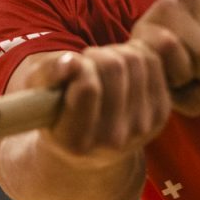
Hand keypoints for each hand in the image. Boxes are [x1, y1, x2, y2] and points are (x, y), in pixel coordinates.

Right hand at [30, 44, 174, 163]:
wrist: (93, 148)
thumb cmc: (58, 114)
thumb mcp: (38, 96)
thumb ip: (47, 76)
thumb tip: (70, 62)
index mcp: (76, 142)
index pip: (87, 87)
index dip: (77, 65)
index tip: (70, 66)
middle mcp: (113, 140)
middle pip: (114, 66)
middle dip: (95, 54)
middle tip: (86, 63)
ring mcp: (142, 127)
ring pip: (135, 59)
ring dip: (116, 52)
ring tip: (102, 66)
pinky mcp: (161, 113)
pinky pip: (154, 62)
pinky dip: (136, 54)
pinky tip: (122, 68)